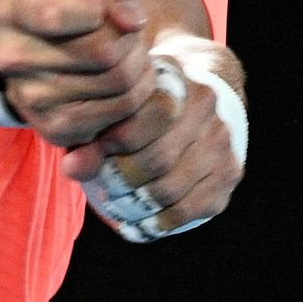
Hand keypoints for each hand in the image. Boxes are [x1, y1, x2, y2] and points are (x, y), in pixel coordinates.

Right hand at [0, 0, 157, 146]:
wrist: (46, 48)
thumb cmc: (74, 1)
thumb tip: (132, 22)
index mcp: (10, 10)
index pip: (53, 16)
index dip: (96, 8)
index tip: (99, 4)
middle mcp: (11, 58)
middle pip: (102, 52)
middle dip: (131, 39)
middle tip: (129, 33)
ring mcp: (29, 99)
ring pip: (117, 83)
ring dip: (139, 66)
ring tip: (130, 53)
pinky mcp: (54, 129)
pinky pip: (118, 113)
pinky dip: (136, 94)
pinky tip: (127, 79)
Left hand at [63, 36, 246, 241]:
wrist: (193, 104)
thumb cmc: (140, 109)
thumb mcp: (113, 111)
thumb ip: (89, 135)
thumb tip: (73, 168)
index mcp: (175, 80)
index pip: (143, 117)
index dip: (113, 142)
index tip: (97, 152)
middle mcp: (206, 105)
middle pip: (158, 158)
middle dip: (123, 178)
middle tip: (105, 186)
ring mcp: (222, 140)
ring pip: (171, 188)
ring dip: (137, 205)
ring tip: (116, 205)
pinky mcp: (230, 171)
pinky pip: (189, 210)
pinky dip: (158, 223)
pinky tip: (137, 223)